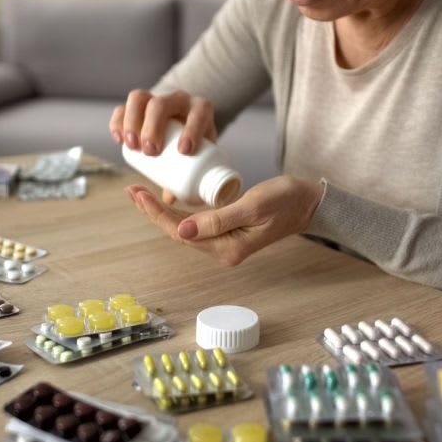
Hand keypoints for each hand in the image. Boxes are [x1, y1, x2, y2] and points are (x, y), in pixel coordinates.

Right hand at [110, 90, 218, 201]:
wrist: (185, 124)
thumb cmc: (197, 145)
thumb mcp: (201, 155)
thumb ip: (192, 174)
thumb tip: (171, 199)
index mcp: (200, 109)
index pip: (199, 112)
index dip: (192, 129)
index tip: (184, 151)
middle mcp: (178, 99)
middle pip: (161, 104)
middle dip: (153, 127)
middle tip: (150, 152)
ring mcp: (155, 99)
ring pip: (139, 99)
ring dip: (132, 122)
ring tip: (132, 146)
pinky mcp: (137, 105)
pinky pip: (123, 107)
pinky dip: (117, 122)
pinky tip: (118, 140)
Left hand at [125, 175, 323, 265]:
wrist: (309, 203)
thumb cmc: (286, 200)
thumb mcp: (253, 206)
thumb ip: (218, 219)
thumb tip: (181, 231)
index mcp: (227, 248)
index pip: (181, 232)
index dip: (157, 214)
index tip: (140, 195)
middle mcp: (223, 250)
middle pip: (178, 232)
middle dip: (153, 212)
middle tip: (132, 190)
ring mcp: (225, 242)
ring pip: (185, 228)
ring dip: (163, 211)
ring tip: (141, 193)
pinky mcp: (228, 232)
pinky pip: (196, 223)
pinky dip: (179, 210)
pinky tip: (167, 199)